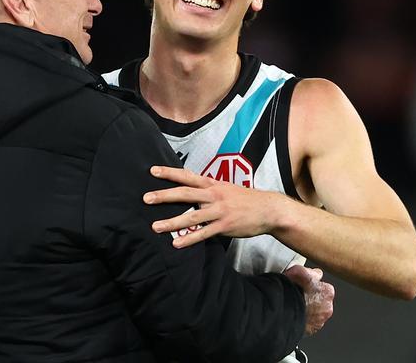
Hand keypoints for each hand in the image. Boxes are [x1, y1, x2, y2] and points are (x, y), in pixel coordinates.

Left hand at [144, 165, 280, 247]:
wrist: (269, 209)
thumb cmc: (245, 199)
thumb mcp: (226, 188)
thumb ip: (208, 188)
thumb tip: (190, 187)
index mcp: (213, 184)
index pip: (187, 176)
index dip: (170, 173)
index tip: (152, 170)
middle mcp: (214, 196)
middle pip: (185, 194)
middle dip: (164, 195)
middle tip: (146, 198)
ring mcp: (219, 211)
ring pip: (191, 216)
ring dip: (172, 222)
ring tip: (155, 227)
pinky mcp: (225, 227)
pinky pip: (203, 233)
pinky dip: (189, 239)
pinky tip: (176, 244)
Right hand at [283, 265, 334, 335]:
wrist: (282, 308)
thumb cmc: (291, 290)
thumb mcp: (301, 270)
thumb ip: (312, 272)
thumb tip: (317, 273)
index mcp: (328, 292)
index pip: (323, 286)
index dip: (312, 285)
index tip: (305, 285)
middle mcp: (327, 307)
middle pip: (321, 300)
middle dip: (312, 298)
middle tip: (299, 294)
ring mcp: (320, 320)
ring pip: (316, 312)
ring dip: (308, 309)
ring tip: (295, 304)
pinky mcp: (312, 330)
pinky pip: (309, 322)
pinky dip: (303, 318)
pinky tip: (294, 312)